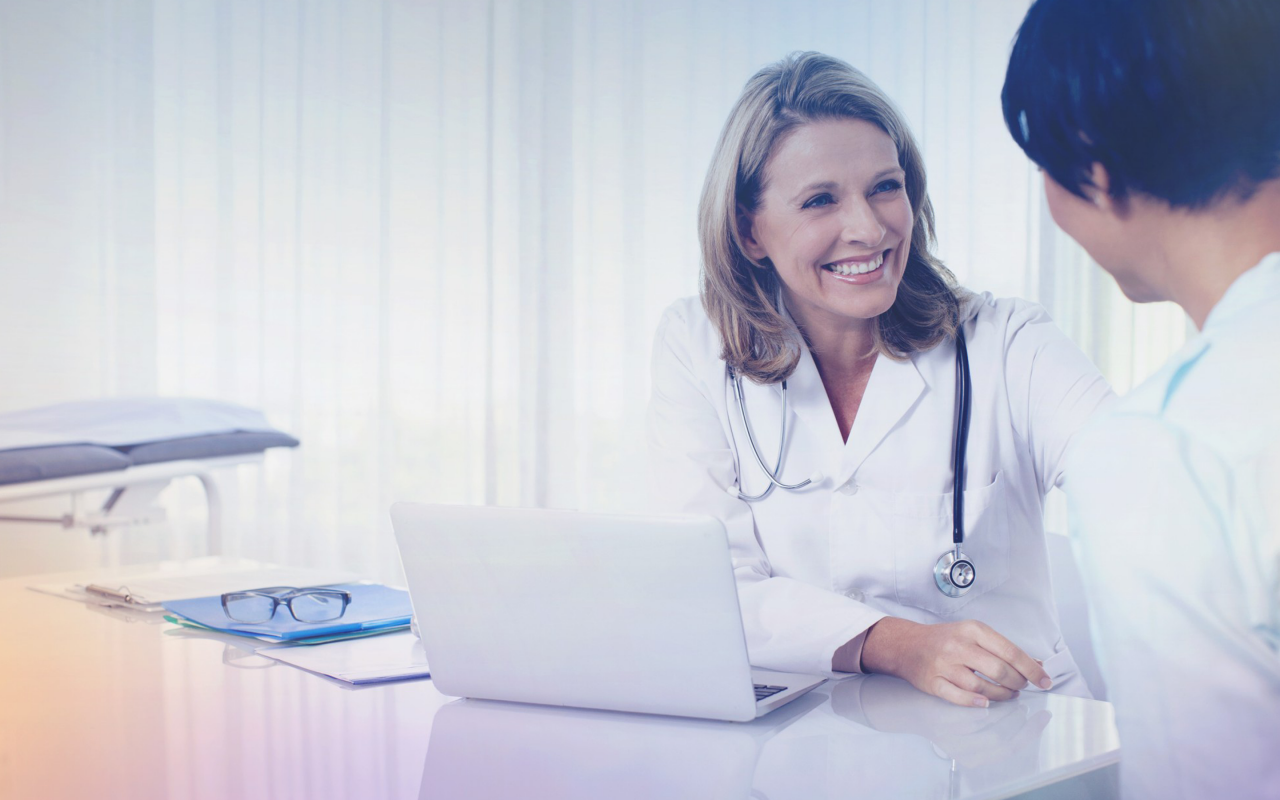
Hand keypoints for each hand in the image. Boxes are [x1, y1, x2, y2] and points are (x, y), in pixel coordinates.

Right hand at [858, 617, 1051, 706]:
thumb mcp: (974, 634)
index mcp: (972, 630)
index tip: (1044, 680)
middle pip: (998, 670)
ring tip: (1008, 695)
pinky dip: (974, 702)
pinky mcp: (933, 681)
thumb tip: (1036, 664)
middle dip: (1017, 683)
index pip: (1010, 651)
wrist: (907, 645)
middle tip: (1022, 688)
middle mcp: (958, 646)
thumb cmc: (945, 640)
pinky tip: (985, 702)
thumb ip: (1004, 649)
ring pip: (981, 686)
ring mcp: (944, 664)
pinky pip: (957, 696)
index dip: (1031, 669)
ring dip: (1001, 695)